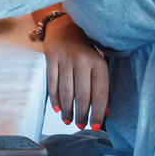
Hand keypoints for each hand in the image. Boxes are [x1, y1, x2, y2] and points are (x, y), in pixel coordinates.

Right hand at [42, 12, 106, 129]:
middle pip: (82, 95)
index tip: (94, 126)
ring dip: (67, 109)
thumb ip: (101, 87)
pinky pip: (52, 83)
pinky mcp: (51, 57)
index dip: (97, 112)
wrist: (66, 29)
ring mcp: (66, 59)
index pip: (100, 94)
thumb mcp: (98, 66)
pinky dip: (54, 98)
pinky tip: (57, 108)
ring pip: (66, 91)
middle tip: (80, 125)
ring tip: (67, 120)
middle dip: (81, 114)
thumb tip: (104, 113)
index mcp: (99, 64)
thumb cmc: (85, 52)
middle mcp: (83, 61)